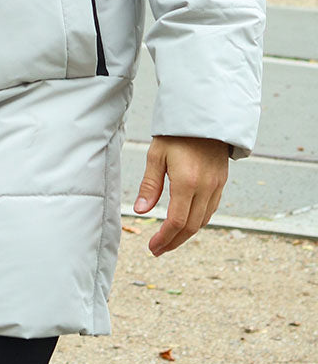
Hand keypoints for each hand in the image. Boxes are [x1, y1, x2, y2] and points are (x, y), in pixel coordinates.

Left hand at [134, 135, 228, 256]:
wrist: (204, 115)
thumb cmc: (176, 133)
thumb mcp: (156, 155)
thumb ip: (150, 185)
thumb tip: (141, 211)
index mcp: (187, 182)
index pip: (176, 221)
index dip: (164, 239)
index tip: (152, 247)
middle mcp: (205, 188)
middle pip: (191, 227)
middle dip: (174, 242)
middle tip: (158, 249)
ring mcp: (216, 186)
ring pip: (203, 221)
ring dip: (186, 234)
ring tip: (169, 239)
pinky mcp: (221, 182)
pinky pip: (211, 210)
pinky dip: (198, 221)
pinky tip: (186, 222)